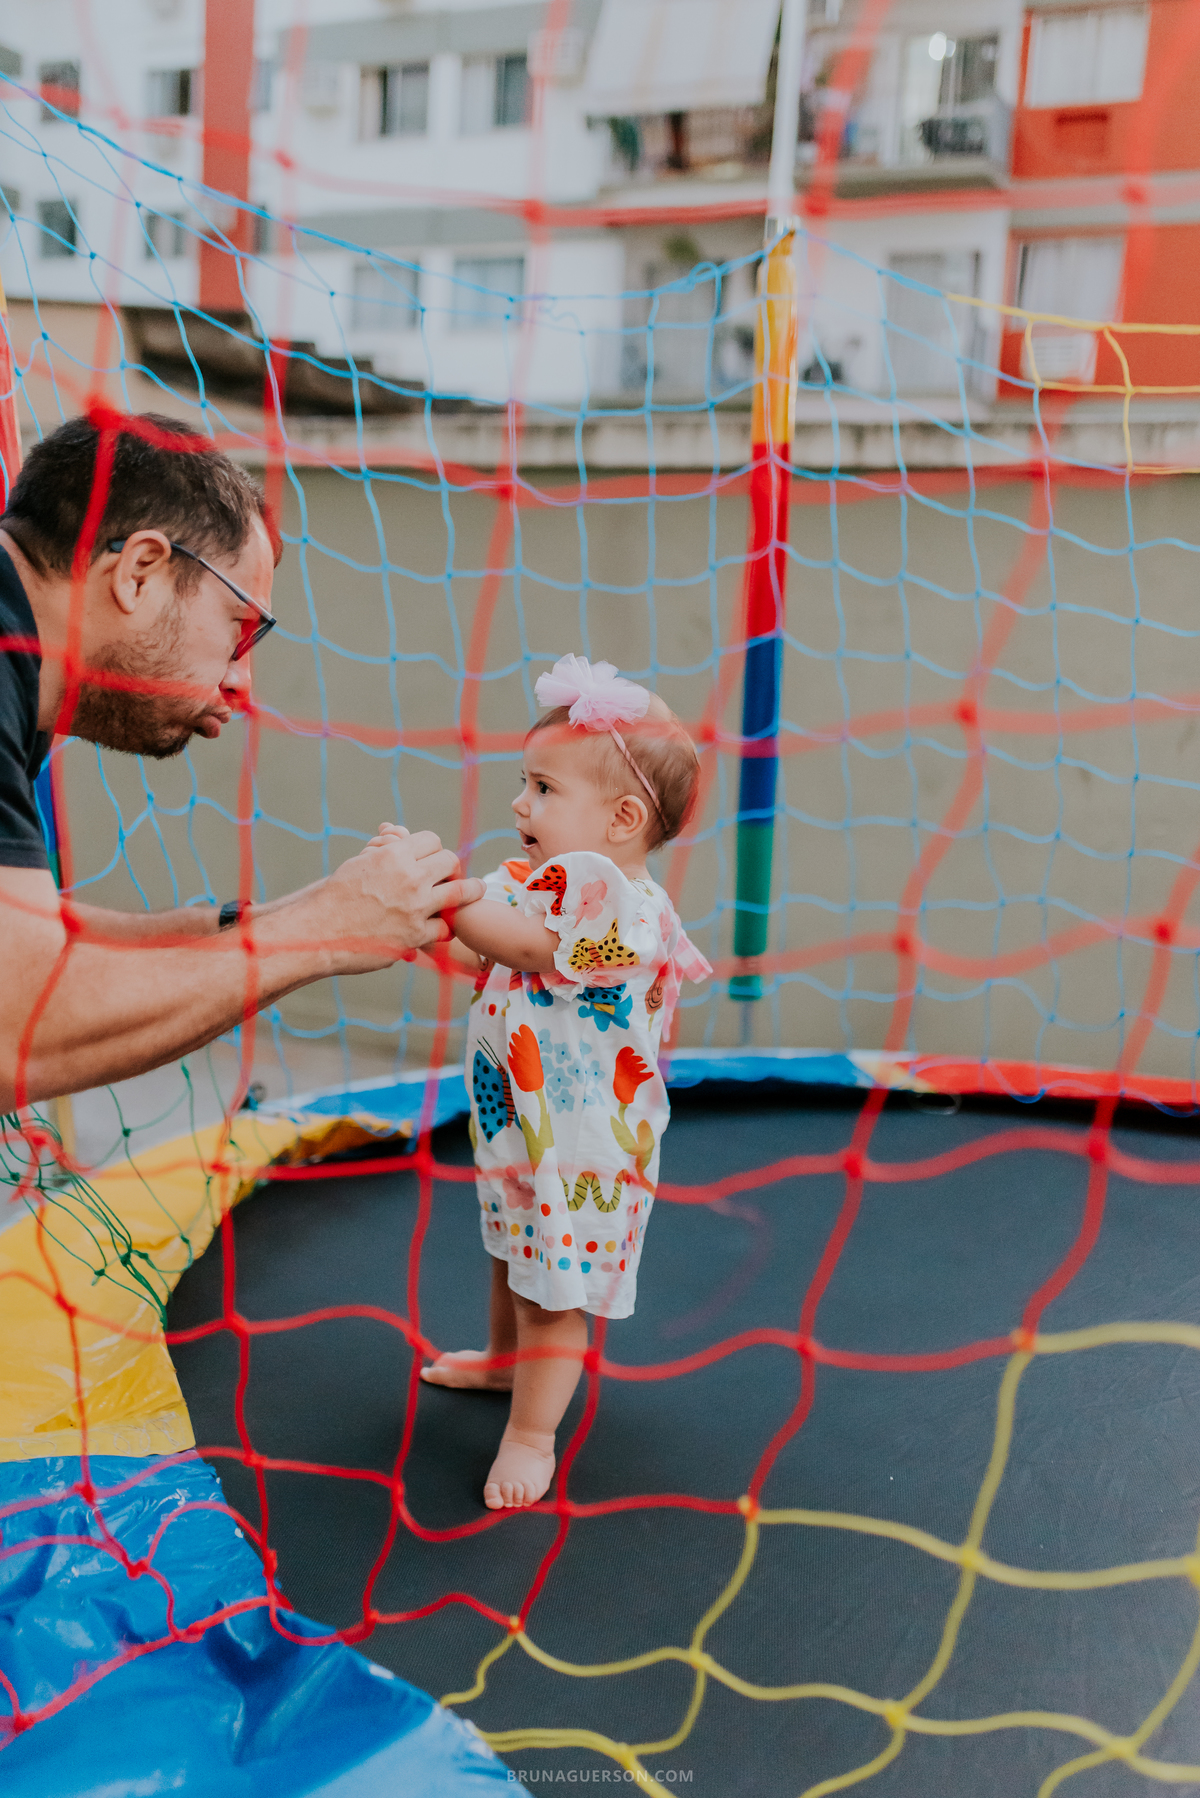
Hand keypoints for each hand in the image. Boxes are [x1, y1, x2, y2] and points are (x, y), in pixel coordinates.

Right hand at [314, 824, 484, 970]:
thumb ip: (383, 851)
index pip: (432, 841)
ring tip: (476, 889)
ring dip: (470, 890)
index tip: (432, 858)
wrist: (318, 932)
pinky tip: (443, 925)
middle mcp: (410, 878)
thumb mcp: (358, 864)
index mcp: (394, 856)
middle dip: (450, 867)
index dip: (432, 849)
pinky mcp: (417, 935)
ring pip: (461, 891)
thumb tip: (393, 833)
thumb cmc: (334, 897)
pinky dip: (444, 926)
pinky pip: (446, 927)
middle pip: (450, 861)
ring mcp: (416, 907)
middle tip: (451, 875)